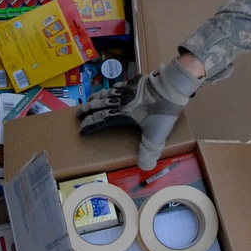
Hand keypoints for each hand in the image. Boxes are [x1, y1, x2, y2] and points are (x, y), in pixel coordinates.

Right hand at [78, 56, 203, 169]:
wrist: (172, 86)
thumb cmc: (162, 110)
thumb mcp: (156, 134)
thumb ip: (149, 150)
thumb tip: (144, 167)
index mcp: (123, 114)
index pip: (101, 119)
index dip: (90, 125)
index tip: (81, 129)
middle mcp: (121, 101)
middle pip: (100, 105)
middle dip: (87, 110)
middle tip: (77, 113)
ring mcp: (128, 90)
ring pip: (107, 93)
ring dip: (96, 98)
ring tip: (89, 100)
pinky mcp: (136, 82)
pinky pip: (119, 85)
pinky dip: (111, 88)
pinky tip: (111, 88)